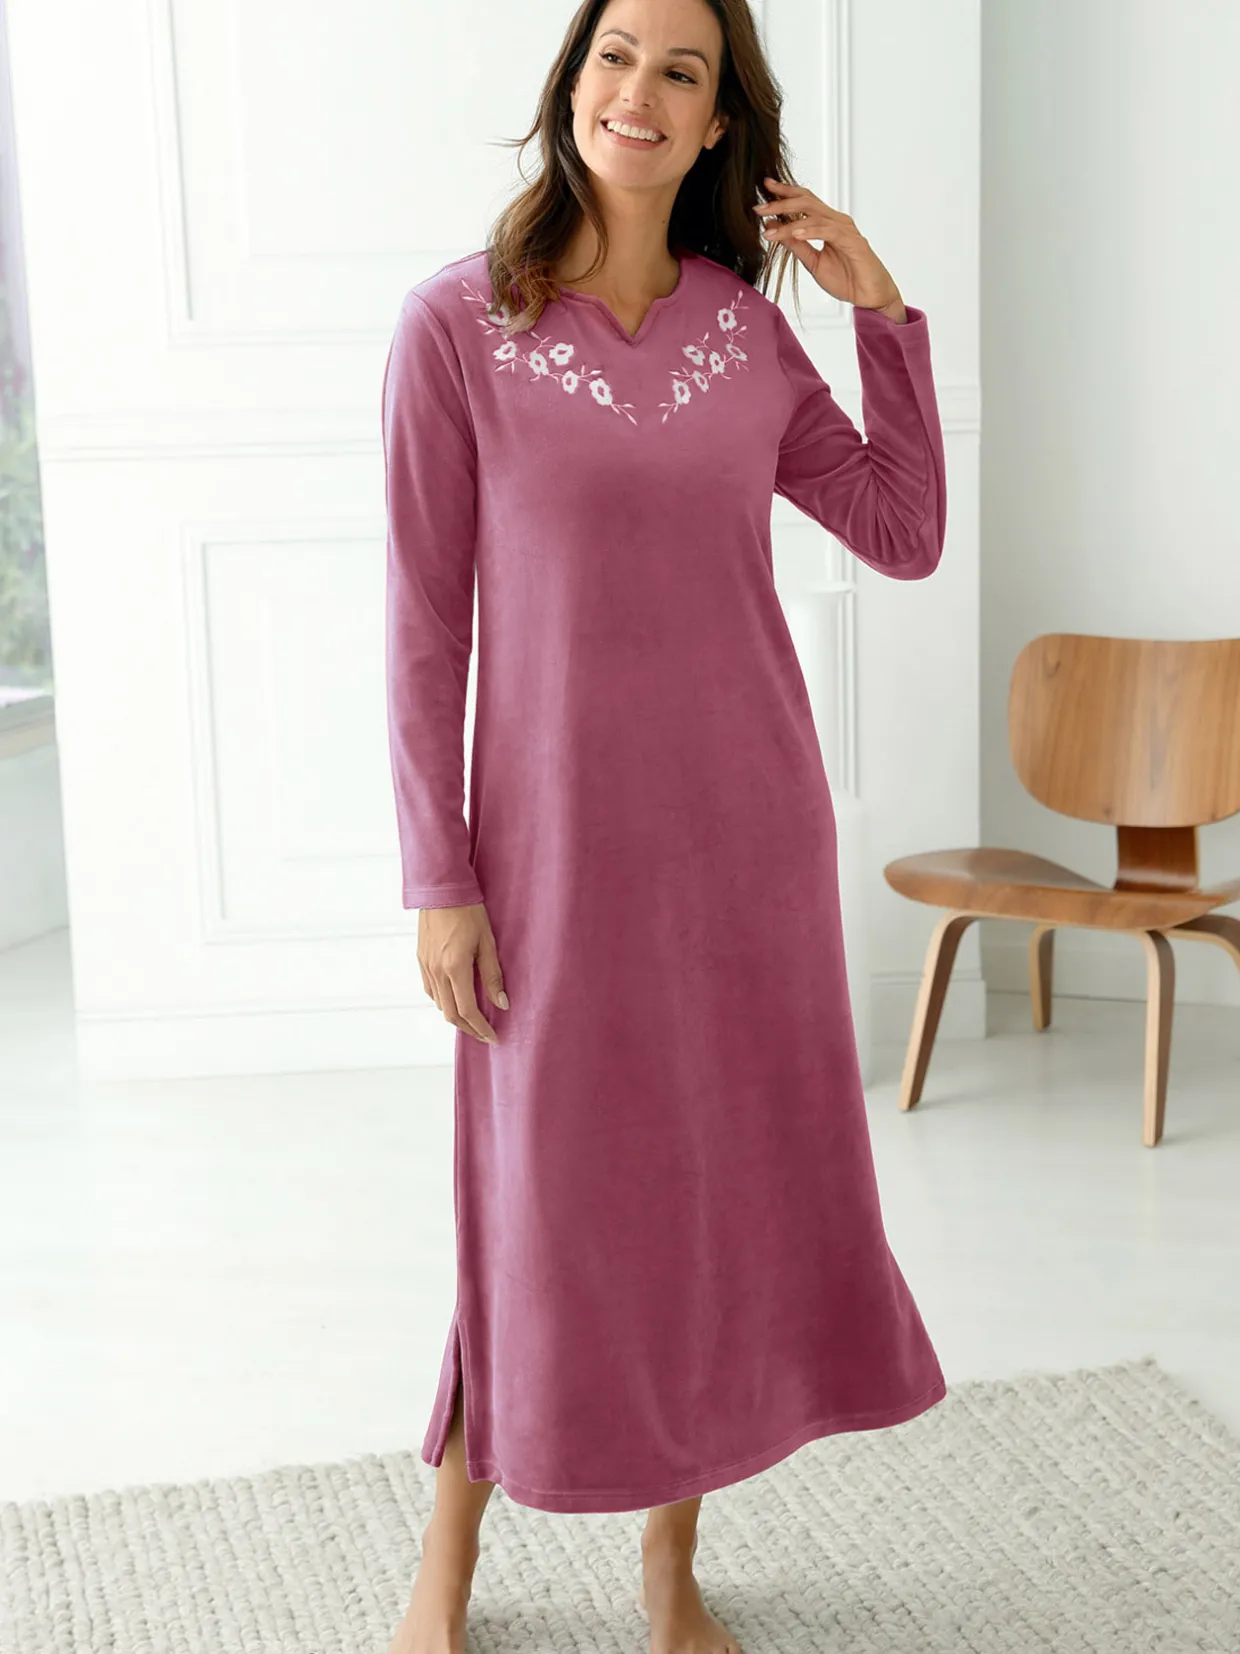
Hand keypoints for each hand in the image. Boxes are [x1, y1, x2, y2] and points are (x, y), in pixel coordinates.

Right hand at [417, 903, 507, 1043]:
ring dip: (455, 1016)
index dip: (481, 1028)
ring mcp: (426, 966)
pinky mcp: (421, 959)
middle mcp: (437, 971)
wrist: (443, 890)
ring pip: (438, 1004)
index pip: (468, 1011)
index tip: (493, 1037)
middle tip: (485, 1033)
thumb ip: (493, 975)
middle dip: (469, 1028)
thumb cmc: (469, 912)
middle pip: (450, 1014)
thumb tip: (501, 1003)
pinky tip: (455, 998)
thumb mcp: (487, 942)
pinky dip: (443, 1001)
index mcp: (455, 968)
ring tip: (473, 1019)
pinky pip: (430, 990)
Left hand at [753, 176, 904, 316]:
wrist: (869, 296)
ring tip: (768, 227)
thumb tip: (772, 227)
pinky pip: (827, 230)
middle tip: (758, 207)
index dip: (784, 192)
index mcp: (827, 223)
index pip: (803, 200)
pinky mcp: (852, 241)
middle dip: (780, 202)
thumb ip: (795, 245)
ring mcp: (845, 229)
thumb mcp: (812, 262)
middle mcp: (836, 221)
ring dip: (788, 220)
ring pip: (813, 215)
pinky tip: (793, 233)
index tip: (764, 186)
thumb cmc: (846, 279)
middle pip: (806, 201)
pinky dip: (809, 231)